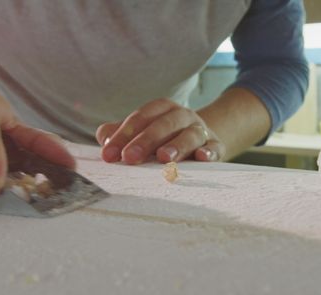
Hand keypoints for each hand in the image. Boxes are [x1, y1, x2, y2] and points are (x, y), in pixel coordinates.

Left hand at [96, 98, 224, 163]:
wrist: (201, 141)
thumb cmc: (164, 138)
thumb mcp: (142, 133)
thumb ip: (120, 134)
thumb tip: (103, 137)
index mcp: (162, 109)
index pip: (141, 118)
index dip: (123, 135)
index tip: (109, 154)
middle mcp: (183, 116)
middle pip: (165, 124)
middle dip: (146, 141)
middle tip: (130, 158)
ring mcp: (201, 130)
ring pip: (190, 134)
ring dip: (177, 145)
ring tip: (164, 158)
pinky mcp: (216, 146)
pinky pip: (215, 147)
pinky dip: (210, 152)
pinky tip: (202, 158)